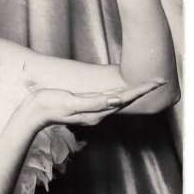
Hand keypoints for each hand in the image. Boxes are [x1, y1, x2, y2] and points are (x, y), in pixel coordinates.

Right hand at [30, 79, 165, 128]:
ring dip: (135, 93)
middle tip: (160, 80)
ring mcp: (92, 111)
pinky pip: (110, 100)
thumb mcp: (71, 102)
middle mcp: (98, 114)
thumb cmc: (49, 104)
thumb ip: (94, 102)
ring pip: (120, 101)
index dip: (142, 89)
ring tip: (148, 85)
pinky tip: (125, 92)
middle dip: (143, 91)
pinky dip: (122, 95)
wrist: (33, 113)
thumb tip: (117, 100)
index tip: (157, 81)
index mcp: (97, 112)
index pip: (125, 98)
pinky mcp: (86, 107)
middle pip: (126, 100)